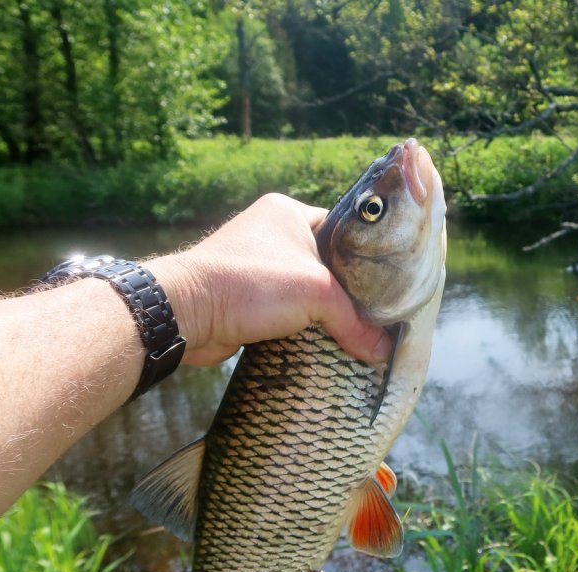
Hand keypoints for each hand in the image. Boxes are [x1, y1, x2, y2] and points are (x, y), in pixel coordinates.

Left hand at [149, 193, 392, 366]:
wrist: (187, 314)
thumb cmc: (251, 284)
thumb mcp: (316, 295)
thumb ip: (355, 321)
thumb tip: (383, 352)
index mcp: (289, 212)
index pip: (344, 231)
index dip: (368, 258)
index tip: (390, 285)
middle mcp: (273, 233)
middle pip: (328, 266)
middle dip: (348, 293)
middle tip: (377, 314)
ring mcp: (258, 266)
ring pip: (308, 291)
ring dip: (325, 313)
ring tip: (356, 331)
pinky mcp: (249, 298)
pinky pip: (289, 311)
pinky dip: (304, 327)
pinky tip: (326, 342)